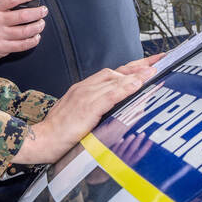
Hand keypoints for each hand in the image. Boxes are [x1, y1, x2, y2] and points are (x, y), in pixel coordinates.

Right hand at [12, 57, 157, 164]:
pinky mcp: (86, 107)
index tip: (150, 63)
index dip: (132, 68)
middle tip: (160, 61)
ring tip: (155, 71)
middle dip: (139, 66)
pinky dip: (124, 88)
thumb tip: (119, 110)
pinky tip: (138, 84)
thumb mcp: (80, 119)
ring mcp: (85, 96)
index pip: (112, 74)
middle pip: (116, 72)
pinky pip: (109, 94)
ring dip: (136, 75)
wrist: (41, 141)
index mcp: (83, 90)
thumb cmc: (59, 133)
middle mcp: (85, 88)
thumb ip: (97, 110)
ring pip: (114, 80)